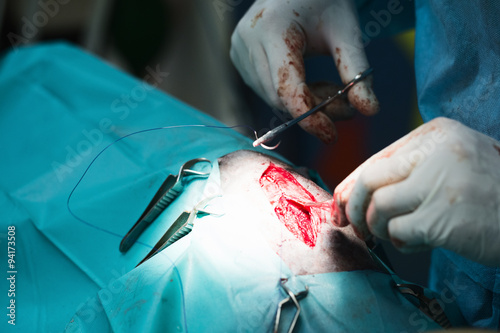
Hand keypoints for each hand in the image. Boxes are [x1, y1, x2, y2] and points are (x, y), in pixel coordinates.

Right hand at [230, 0, 378, 142]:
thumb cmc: (326, 3)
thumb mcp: (346, 32)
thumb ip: (356, 71)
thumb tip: (370, 111)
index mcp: (273, 29)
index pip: (287, 87)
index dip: (310, 117)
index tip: (332, 135)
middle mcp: (247, 41)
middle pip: (280, 97)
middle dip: (314, 111)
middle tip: (346, 108)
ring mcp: (238, 50)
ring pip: (272, 98)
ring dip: (304, 105)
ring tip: (331, 89)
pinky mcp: (238, 57)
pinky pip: (266, 91)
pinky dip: (291, 96)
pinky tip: (310, 82)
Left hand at [333, 117, 499, 265]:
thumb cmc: (493, 191)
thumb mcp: (454, 162)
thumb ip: (412, 168)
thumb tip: (355, 189)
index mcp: (437, 133)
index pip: (378, 159)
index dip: (352, 183)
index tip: (342, 201)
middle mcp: (436, 153)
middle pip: (370, 180)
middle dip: (352, 205)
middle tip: (350, 222)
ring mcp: (439, 185)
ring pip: (379, 209)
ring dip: (378, 227)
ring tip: (393, 233)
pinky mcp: (442, 219)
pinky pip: (398, 233)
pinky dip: (400, 243)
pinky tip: (417, 242)